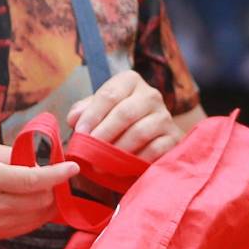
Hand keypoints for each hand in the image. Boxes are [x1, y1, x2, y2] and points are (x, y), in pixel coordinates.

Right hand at [0, 142, 80, 239]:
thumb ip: (14, 155)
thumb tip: (43, 162)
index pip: (31, 180)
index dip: (56, 175)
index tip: (73, 167)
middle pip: (40, 200)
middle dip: (55, 186)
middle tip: (55, 172)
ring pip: (40, 215)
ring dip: (51, 199)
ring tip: (45, 184)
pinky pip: (31, 224)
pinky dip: (40, 211)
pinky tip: (34, 198)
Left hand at [67, 70, 181, 160]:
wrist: (150, 135)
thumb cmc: (118, 120)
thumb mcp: (99, 110)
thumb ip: (84, 110)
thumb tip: (74, 119)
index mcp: (130, 82)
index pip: (110, 94)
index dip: (92, 115)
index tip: (80, 132)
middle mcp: (151, 95)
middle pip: (125, 113)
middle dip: (103, 134)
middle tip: (88, 150)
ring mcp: (165, 116)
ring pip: (140, 132)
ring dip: (117, 150)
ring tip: (101, 163)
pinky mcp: (174, 137)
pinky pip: (154, 150)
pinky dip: (135, 160)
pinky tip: (122, 166)